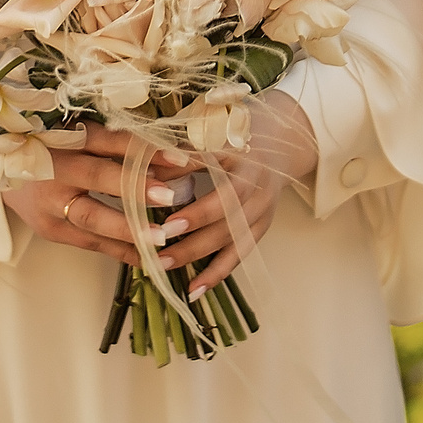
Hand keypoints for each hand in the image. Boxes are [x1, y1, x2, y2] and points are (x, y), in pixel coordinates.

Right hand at [2, 122, 196, 265]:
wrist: (0, 171)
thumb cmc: (50, 146)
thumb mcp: (75, 134)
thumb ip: (113, 143)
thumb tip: (168, 154)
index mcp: (63, 135)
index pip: (107, 140)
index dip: (141, 148)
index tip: (180, 157)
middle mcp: (55, 167)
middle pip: (96, 176)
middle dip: (134, 187)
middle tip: (169, 196)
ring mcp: (50, 203)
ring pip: (92, 217)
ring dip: (129, 229)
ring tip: (162, 238)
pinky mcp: (51, 229)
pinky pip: (91, 243)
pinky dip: (121, 250)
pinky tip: (150, 257)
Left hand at [157, 89, 317, 296]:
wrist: (281, 140)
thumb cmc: (234, 132)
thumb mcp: (209, 133)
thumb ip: (178, 154)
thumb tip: (141, 175)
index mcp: (242, 154)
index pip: (215, 178)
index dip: (192, 200)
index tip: (162, 213)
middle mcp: (257, 183)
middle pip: (225, 214)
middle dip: (190, 233)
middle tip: (155, 245)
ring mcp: (263, 209)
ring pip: (231, 238)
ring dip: (196, 256)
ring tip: (162, 266)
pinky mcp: (262, 227)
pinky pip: (239, 255)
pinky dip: (216, 274)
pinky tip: (193, 290)